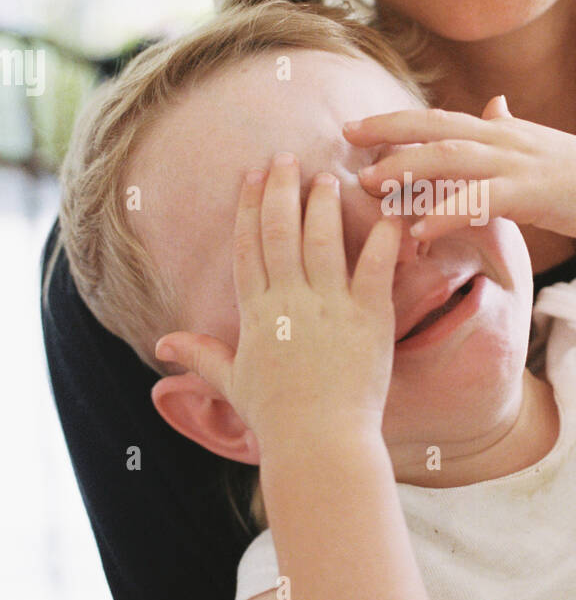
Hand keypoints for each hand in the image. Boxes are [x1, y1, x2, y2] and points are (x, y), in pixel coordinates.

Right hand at [154, 153, 403, 442]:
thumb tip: (162, 347)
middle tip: (286, 157)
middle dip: (281, 189)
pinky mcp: (368, 317)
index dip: (248, 206)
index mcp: (256, 312)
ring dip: (324, 203)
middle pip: (279, 230)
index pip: (247, 246)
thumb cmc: (276, 419)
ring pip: (322, 238)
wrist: (319, 443)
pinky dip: (384, 237)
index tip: (251, 175)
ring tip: (328, 176)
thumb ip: (202, 356)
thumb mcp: (232, 383)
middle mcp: (289, 300)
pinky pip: (377, 266)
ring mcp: (329, 306)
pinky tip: (391, 211)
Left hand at [344, 94, 575, 244]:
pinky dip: (448, 213)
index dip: (395, 120)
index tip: (354, 126)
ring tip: (372, 185)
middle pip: (435, 128)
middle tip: (345, 138)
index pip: (438, 119)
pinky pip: (481, 201)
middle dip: (388, 131)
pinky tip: (420, 230)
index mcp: (501, 131)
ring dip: (408, 169)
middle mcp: (503, 139)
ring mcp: (518, 165)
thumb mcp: (540, 145)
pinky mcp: (533, 194)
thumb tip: (492, 105)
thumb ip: (508, 129)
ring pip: (452, 159)